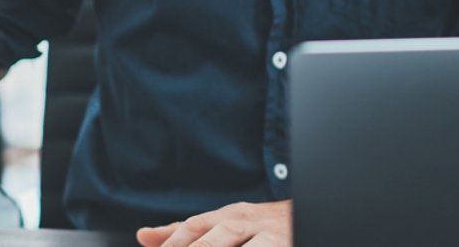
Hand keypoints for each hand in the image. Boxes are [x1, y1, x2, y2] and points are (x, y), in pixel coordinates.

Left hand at [136, 200, 290, 246]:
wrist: (314, 217)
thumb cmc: (265, 229)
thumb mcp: (228, 225)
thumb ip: (188, 232)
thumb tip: (144, 235)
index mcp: (231, 215)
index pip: (194, 227)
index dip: (173, 244)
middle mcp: (248, 221)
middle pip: (213, 236)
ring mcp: (269, 234)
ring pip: (231, 238)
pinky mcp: (285, 244)